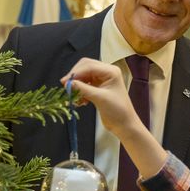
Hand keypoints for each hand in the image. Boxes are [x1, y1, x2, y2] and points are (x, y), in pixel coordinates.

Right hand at [63, 58, 167, 177]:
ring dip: (77, 86)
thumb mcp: (100, 98)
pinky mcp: (98, 88)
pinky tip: (80, 101)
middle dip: (75, 77)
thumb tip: (69, 84)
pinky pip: (84, 85)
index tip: (65, 82)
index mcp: (110, 71)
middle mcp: (106, 73)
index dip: (75, 73)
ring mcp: (102, 80)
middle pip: (85, 68)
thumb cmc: (118, 111)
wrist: (124, 125)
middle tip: (66, 87)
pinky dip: (80, 92)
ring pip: (83, 77)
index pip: (89, 66)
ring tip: (73, 97)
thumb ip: (83, 89)